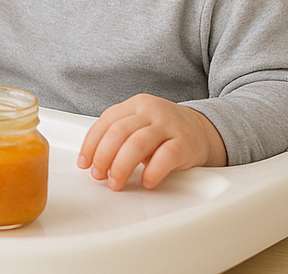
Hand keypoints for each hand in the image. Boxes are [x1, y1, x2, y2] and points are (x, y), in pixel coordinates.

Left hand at [77, 94, 226, 189]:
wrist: (203, 131)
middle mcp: (151, 110)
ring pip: (137, 144)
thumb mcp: (140, 125)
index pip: (106, 121)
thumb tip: (94, 161)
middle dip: (103, 157)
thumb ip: (119, 136)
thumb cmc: (164, 132)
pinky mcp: (185, 143)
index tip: (84, 163)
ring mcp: (169, 125)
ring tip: (116, 183)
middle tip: (99, 176)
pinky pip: (165, 157)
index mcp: (135, 104)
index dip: (91, 144)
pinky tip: (146, 182)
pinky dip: (151, 172)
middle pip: (118, 132)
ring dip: (121, 167)